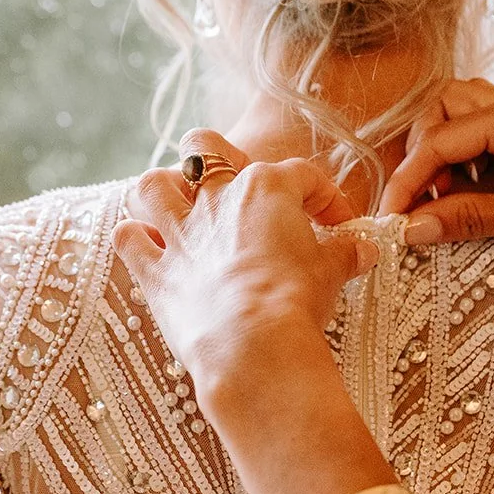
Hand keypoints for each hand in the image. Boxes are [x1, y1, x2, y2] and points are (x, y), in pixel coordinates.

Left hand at [112, 129, 378, 391]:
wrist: (254, 345)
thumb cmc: (295, 302)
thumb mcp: (331, 274)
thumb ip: (345, 254)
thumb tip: (364, 250)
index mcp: (266, 189)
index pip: (301, 175)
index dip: (324, 197)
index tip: (337, 225)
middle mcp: (217, 199)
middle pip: (204, 147)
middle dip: (215, 158)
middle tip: (234, 189)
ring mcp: (181, 233)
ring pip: (153, 185)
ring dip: (162, 191)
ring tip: (178, 208)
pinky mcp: (156, 271)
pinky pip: (129, 240)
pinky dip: (135, 240)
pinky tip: (148, 248)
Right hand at [380, 82, 493, 262]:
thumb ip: (471, 218)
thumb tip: (413, 227)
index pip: (439, 141)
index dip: (407, 181)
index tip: (391, 221)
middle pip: (443, 110)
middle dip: (421, 155)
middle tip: (421, 206)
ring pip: (463, 118)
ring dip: (444, 157)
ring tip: (450, 204)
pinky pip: (488, 137)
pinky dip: (470, 165)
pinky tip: (479, 200)